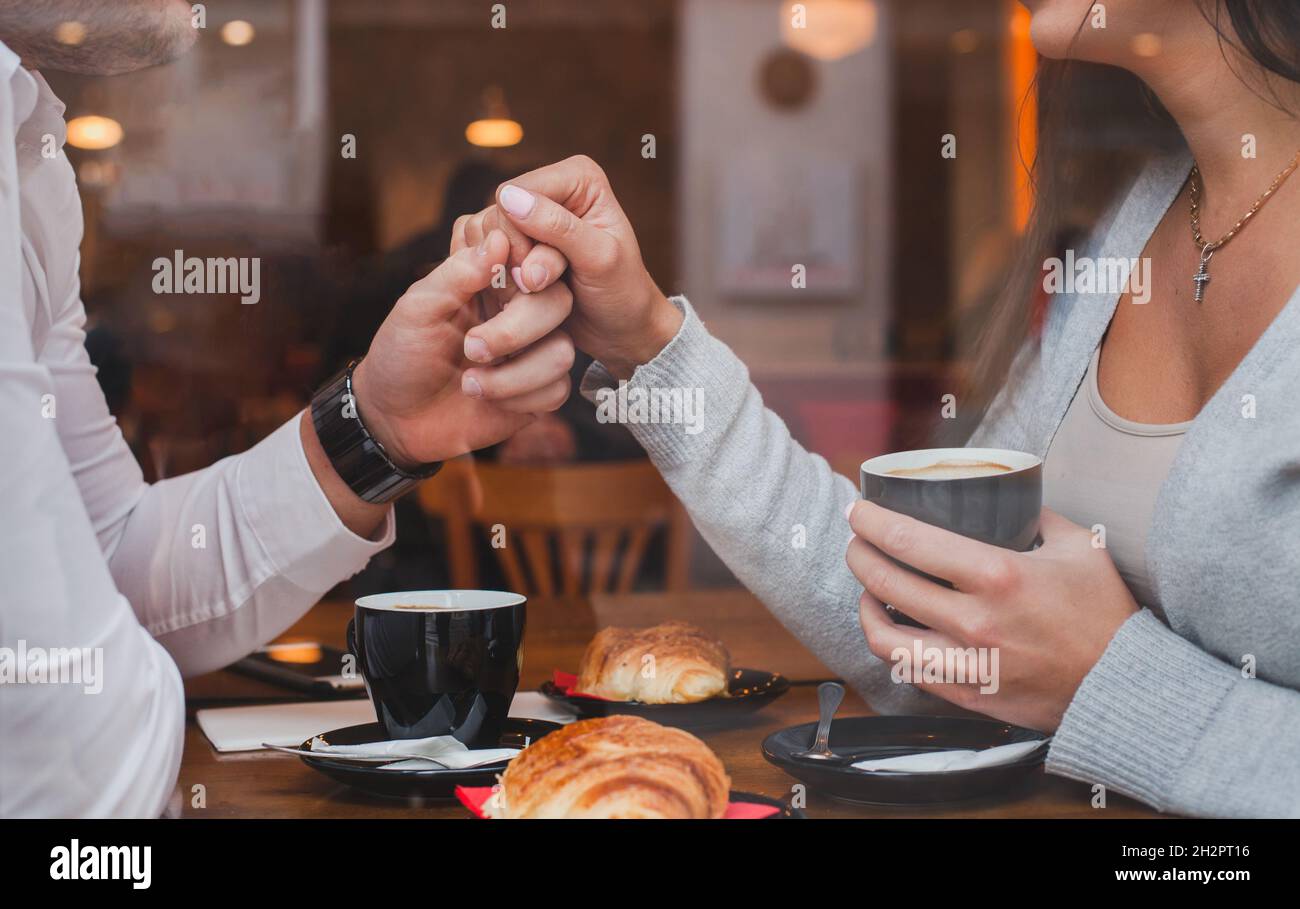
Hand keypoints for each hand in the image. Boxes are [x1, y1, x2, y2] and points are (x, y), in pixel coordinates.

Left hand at [350, 229, 574, 465]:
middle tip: (472, 348)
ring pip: (563, 351)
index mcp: (493, 281)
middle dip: (517, 329)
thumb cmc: (402, 355)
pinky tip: (485, 400)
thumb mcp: (418, 308)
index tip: (513, 281)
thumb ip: (457, 273)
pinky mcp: (539, 392)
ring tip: (469, 383)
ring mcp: (534, 352)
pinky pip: (556, 390)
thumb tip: (499, 239)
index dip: (534, 265)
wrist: (396, 419)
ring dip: (513, 375)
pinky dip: (517, 399)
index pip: (535, 257)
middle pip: (558, 302)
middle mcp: (521, 312)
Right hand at [453, 155, 682, 378]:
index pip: (513, 193)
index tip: (538, 278)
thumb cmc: (623, 294)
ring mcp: (530, 217)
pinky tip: (524, 297)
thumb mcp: (599, 260)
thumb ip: (558, 227)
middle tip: (540, 287)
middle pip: (495, 215)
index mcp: (577, 177)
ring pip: (485, 239)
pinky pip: (484, 256)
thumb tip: (509, 198)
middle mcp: (551, 188)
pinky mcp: (516, 243)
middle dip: (513, 258)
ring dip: (506, 274)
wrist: (623, 330)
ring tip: (538, 292)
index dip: (516, 237)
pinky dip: (500, 281)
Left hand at [845, 503, 1138, 731]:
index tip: (859, 510)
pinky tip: (893, 627)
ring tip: (868, 588)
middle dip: (859, 554)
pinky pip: (909, 670)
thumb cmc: (1105, 614)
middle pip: (885, 581)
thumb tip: (1007, 497)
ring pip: (883, 637)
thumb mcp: (1079, 546)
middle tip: (857, 540)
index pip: (909, 541)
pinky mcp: (967, 695)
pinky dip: (892, 645)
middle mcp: (974, 621)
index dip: (872, 522)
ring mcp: (967, 664)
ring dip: (865, 606)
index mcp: (998, 576)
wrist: (1124, 686)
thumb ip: (1037, 516)